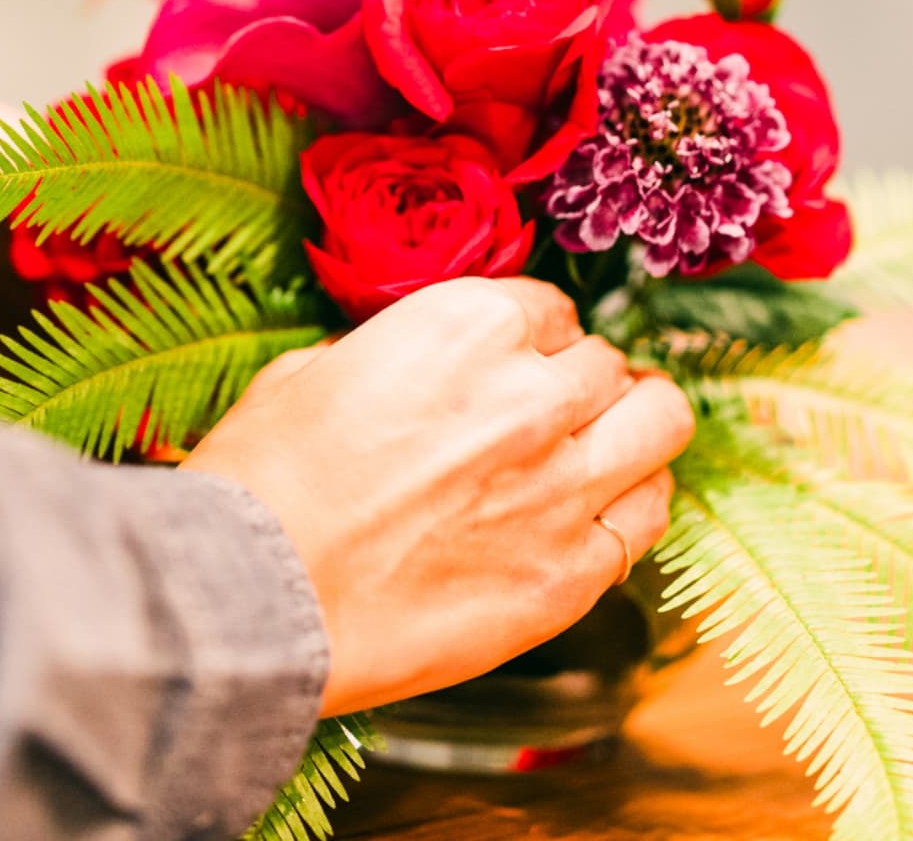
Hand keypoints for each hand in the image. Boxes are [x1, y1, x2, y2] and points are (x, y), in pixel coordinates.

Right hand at [182, 277, 693, 716]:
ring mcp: (563, 486)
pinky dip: (635, 504)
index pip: (551, 311)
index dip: (535, 340)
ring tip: (615, 443)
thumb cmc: (260, 486)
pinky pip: (648, 517)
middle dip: (582, 384)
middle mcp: (534, 395)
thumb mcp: (310, 373)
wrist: (249, 602)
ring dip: (638, 425)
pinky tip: (607, 511)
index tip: (520, 366)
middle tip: (558, 413)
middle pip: (608, 365)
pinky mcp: (571, 574)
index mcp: (468, 326)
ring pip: (662, 423)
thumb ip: (389, 356)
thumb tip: (414, 369)